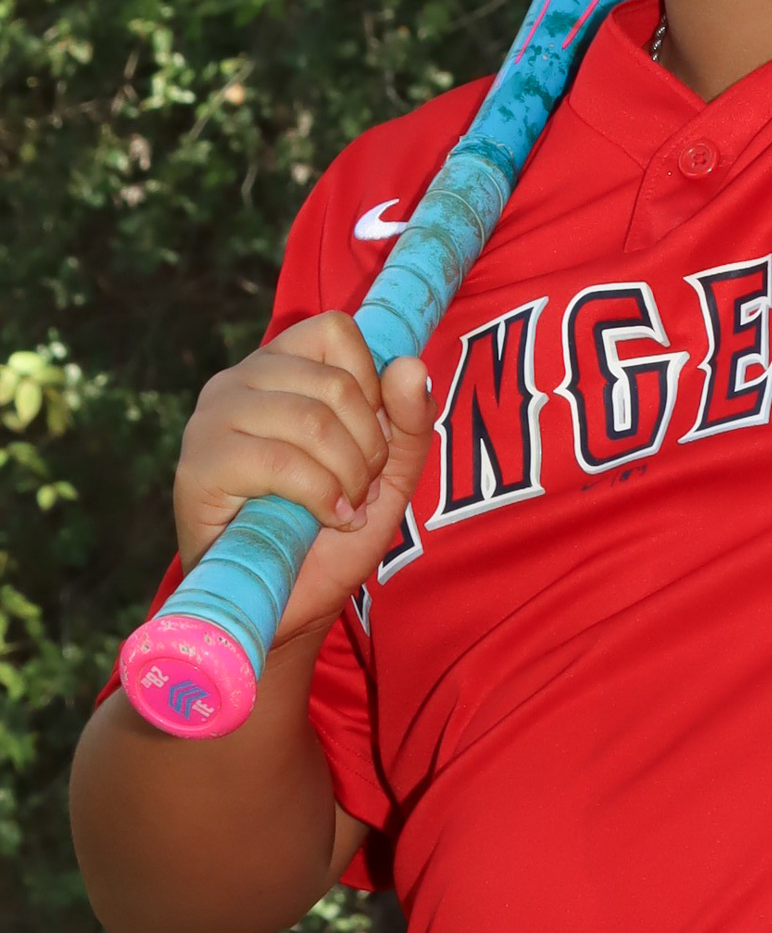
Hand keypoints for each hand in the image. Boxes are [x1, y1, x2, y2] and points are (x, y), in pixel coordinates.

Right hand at [173, 314, 432, 646]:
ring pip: (313, 420)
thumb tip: (411, 366)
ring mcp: (213, 418)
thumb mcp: (389, 471)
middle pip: (335, 384)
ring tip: (344, 507)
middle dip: (368, 448)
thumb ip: (409, 419)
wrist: (290, 600)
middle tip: (360, 489)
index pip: (337, 332)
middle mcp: (239, 380)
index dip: (373, 388)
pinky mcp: (200, 463)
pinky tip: (326, 517)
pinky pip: (283, 461)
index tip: (372, 440)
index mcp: (281, 366)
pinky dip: (321, 496)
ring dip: (348, 476)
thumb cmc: (331, 529)